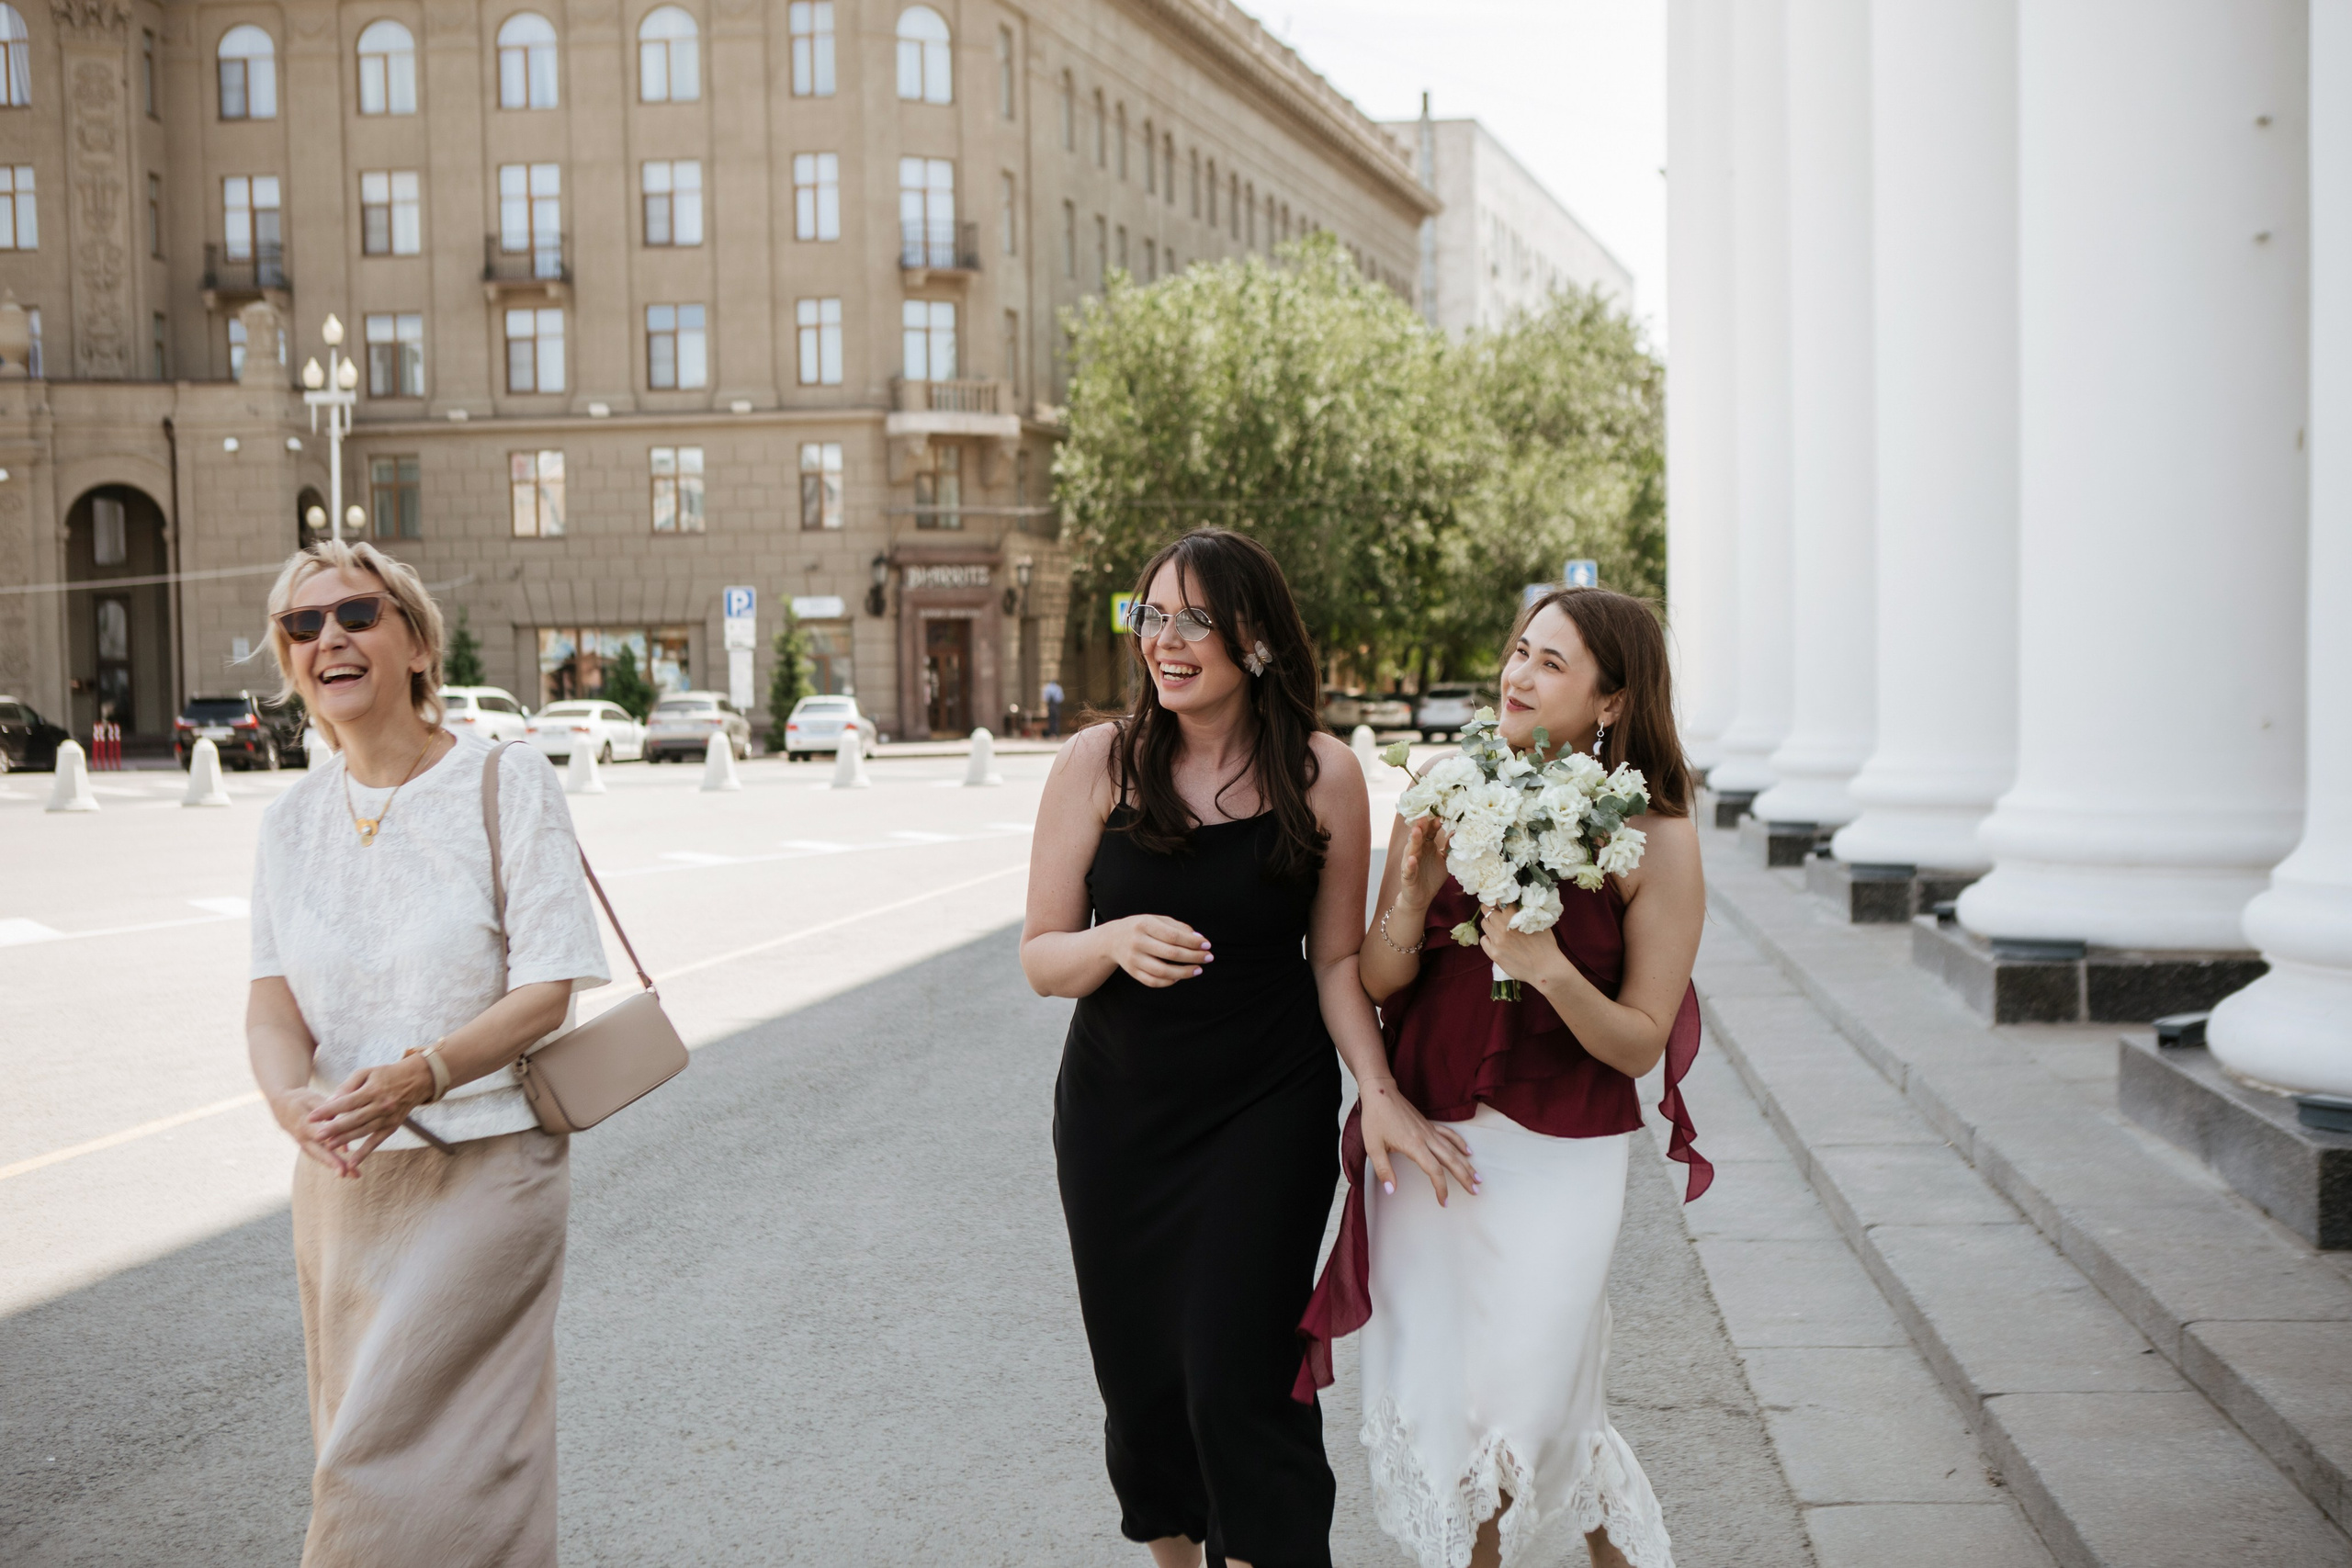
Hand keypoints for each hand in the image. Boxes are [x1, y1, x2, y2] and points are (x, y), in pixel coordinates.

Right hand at [267, 1086, 355, 1176]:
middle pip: (320, 1153)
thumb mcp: (312, 1098)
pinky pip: (320, 1155)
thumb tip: (338, 1120)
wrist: (281, 1105)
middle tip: (350, 1174)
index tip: (343, 1154)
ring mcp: (304, 1143)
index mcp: (304, 1124)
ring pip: (321, 1157)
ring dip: (337, 1166)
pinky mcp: (307, 1145)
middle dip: (335, 1164)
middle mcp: (303, 1137)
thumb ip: (326, 1109)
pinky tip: (349, 1168)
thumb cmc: (300, 1098)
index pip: (320, 1136)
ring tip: (355, 1175)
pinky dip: (333, 1161)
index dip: (330, 1145)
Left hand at [307, 1057, 437, 1173]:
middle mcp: (381, 1105)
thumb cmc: (386, 1074)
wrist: (416, 1080)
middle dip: (333, 1128)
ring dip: (346, 1140)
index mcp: (373, 1090)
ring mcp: (388, 1117)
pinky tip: (353, 1162)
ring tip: (328, 1146)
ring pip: (363, 1131)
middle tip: (316, 1136)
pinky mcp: (392, 1126)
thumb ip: (348, 1086)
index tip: (311, 1117)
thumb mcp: (366, 1073)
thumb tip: (331, 1101)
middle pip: (354, 1119)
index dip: (328, 1110)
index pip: (346, 1102)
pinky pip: (377, 1141)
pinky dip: (365, 1152)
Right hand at [1102, 914, 1212, 987]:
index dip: (1192, 942)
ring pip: (1162, 971)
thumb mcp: (1157, 920)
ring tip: (1198, 969)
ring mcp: (1134, 959)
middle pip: (1170, 953)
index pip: (1173, 936)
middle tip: (1209, 957)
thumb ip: (1178, 927)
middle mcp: (1137, 942)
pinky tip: (1180, 977)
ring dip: (1184, 973)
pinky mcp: (1132, 972)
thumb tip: (1199, 939)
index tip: (1207, 945)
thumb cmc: (1142, 927)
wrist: (1112, 939)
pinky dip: (1169, 982)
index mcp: (1145, 924)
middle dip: (1193, 957)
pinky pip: (1153, 982)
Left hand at [1358, 1079, 1477, 1204]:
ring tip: (1478, 1177)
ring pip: (1453, 1149)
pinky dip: (1460, 1143)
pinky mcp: (1428, 1124)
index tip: (1444, 1202)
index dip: (1441, 1188)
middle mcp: (1426, 1138)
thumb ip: (1383, 1170)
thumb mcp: (1373, 1146)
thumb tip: (1391, 1190)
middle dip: (1465, 1177)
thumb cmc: (1375, 1118)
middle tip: (1475, 1191)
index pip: (1435, 1171)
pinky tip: (1468, 1151)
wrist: (1380, 1092)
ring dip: (1467, 1164)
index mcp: (1414, 1145)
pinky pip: (1449, 1134)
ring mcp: (1429, 1130)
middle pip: (1451, 1161)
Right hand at [1394, 817, 1451, 913]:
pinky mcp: (1407, 876)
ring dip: (1413, 840)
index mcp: (1426, 845)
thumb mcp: (1445, 860)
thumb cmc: (1432, 876)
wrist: (1421, 897)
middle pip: (1418, 836)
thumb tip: (1460, 832)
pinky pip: (1408, 869)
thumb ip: (1450, 847)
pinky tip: (1412, 859)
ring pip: (1411, 849)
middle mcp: (1416, 851)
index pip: (1429, 831)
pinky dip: (1410, 864)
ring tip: (1416, 831)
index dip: (1434, 824)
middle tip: (1425, 816)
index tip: (1442, 815)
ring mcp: (1410, 862)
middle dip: (1421, 826)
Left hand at [1479, 906, 1563, 987]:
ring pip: (1484, 924)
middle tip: (1496, 911)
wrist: (1546, 969)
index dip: (1499, 899)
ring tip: (1498, 927)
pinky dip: (1488, 938)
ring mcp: (1496, 940)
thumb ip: (1526, 911)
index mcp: (1514, 916)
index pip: (1499, 899)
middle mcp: (1502, 926)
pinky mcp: (1493, 953)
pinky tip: (1496, 941)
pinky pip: (1483, 940)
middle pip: (1487, 909)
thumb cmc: (1546, 946)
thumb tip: (1518, 903)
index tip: (1500, 901)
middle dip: (1491, 908)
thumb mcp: (1539, 922)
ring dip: (1490, 923)